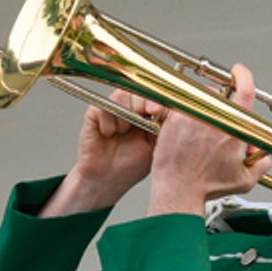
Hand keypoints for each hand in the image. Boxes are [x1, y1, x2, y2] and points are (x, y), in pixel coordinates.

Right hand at [41, 90, 163, 216]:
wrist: (107, 180)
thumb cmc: (131, 166)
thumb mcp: (156, 146)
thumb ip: (165, 128)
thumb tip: (176, 113)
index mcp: (147, 115)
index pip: (154, 97)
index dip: (157, 100)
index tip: (157, 110)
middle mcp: (130, 109)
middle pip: (138, 91)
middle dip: (142, 103)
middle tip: (143, 118)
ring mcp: (112, 109)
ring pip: (122, 96)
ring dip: (124, 115)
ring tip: (122, 132)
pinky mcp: (94, 114)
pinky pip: (103, 107)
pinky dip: (108, 123)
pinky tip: (109, 135)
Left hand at [148, 64, 271, 215]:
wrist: (178, 190)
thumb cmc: (207, 187)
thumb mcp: (245, 179)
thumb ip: (261, 165)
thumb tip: (264, 158)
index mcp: (234, 126)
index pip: (245, 88)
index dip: (243, 76)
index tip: (240, 73)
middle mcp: (213, 116)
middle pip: (220, 93)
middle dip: (221, 103)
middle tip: (218, 117)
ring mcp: (191, 115)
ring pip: (199, 97)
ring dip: (201, 107)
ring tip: (199, 128)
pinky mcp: (173, 119)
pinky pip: (181, 106)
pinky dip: (184, 113)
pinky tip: (184, 129)